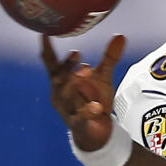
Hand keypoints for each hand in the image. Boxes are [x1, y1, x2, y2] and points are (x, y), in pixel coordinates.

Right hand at [41, 34, 126, 151]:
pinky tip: (96, 107)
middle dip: (66, 66)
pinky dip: (87, 112)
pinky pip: (80, 118)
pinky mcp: (77, 124)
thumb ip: (109, 58)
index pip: (52, 63)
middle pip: (58, 78)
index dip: (47, 49)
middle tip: (77, 53)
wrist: (97, 132)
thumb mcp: (102, 77)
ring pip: (66, 96)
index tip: (45, 33)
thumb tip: (120, 36)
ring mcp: (67, 110)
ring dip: (75, 83)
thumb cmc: (93, 100)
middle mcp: (60, 94)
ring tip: (87, 71)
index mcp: (62, 81)